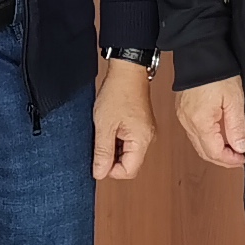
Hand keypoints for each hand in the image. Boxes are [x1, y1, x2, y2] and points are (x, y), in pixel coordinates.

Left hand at [90, 57, 155, 181]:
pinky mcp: (140, 126)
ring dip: (112, 148)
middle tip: (99, 141)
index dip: (110, 170)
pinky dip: (116, 139)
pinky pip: (127, 142)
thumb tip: (99, 173)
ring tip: (104, 131)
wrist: (126, 71)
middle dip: (111, 158)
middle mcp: (147, 139)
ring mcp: (144, 132)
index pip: (128, 172)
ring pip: (126, 153)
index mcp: (141, 140)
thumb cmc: (118, 93)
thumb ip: (102, 153)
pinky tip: (109, 127)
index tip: (97, 158)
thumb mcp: (104, 126)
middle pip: (128, 163)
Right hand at [175, 76, 244, 170]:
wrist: (199, 52)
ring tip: (232, 148)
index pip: (214, 153)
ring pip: (198, 144)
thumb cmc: (216, 72)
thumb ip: (237, 126)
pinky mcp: (183, 111)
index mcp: (200, 122)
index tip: (243, 159)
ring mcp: (183, 117)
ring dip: (215, 150)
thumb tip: (240, 148)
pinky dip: (207, 139)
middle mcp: (187, 123)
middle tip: (239, 158)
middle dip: (222, 159)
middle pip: (204, 152)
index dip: (230, 160)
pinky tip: (219, 135)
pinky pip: (194, 133)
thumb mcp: (234, 100)